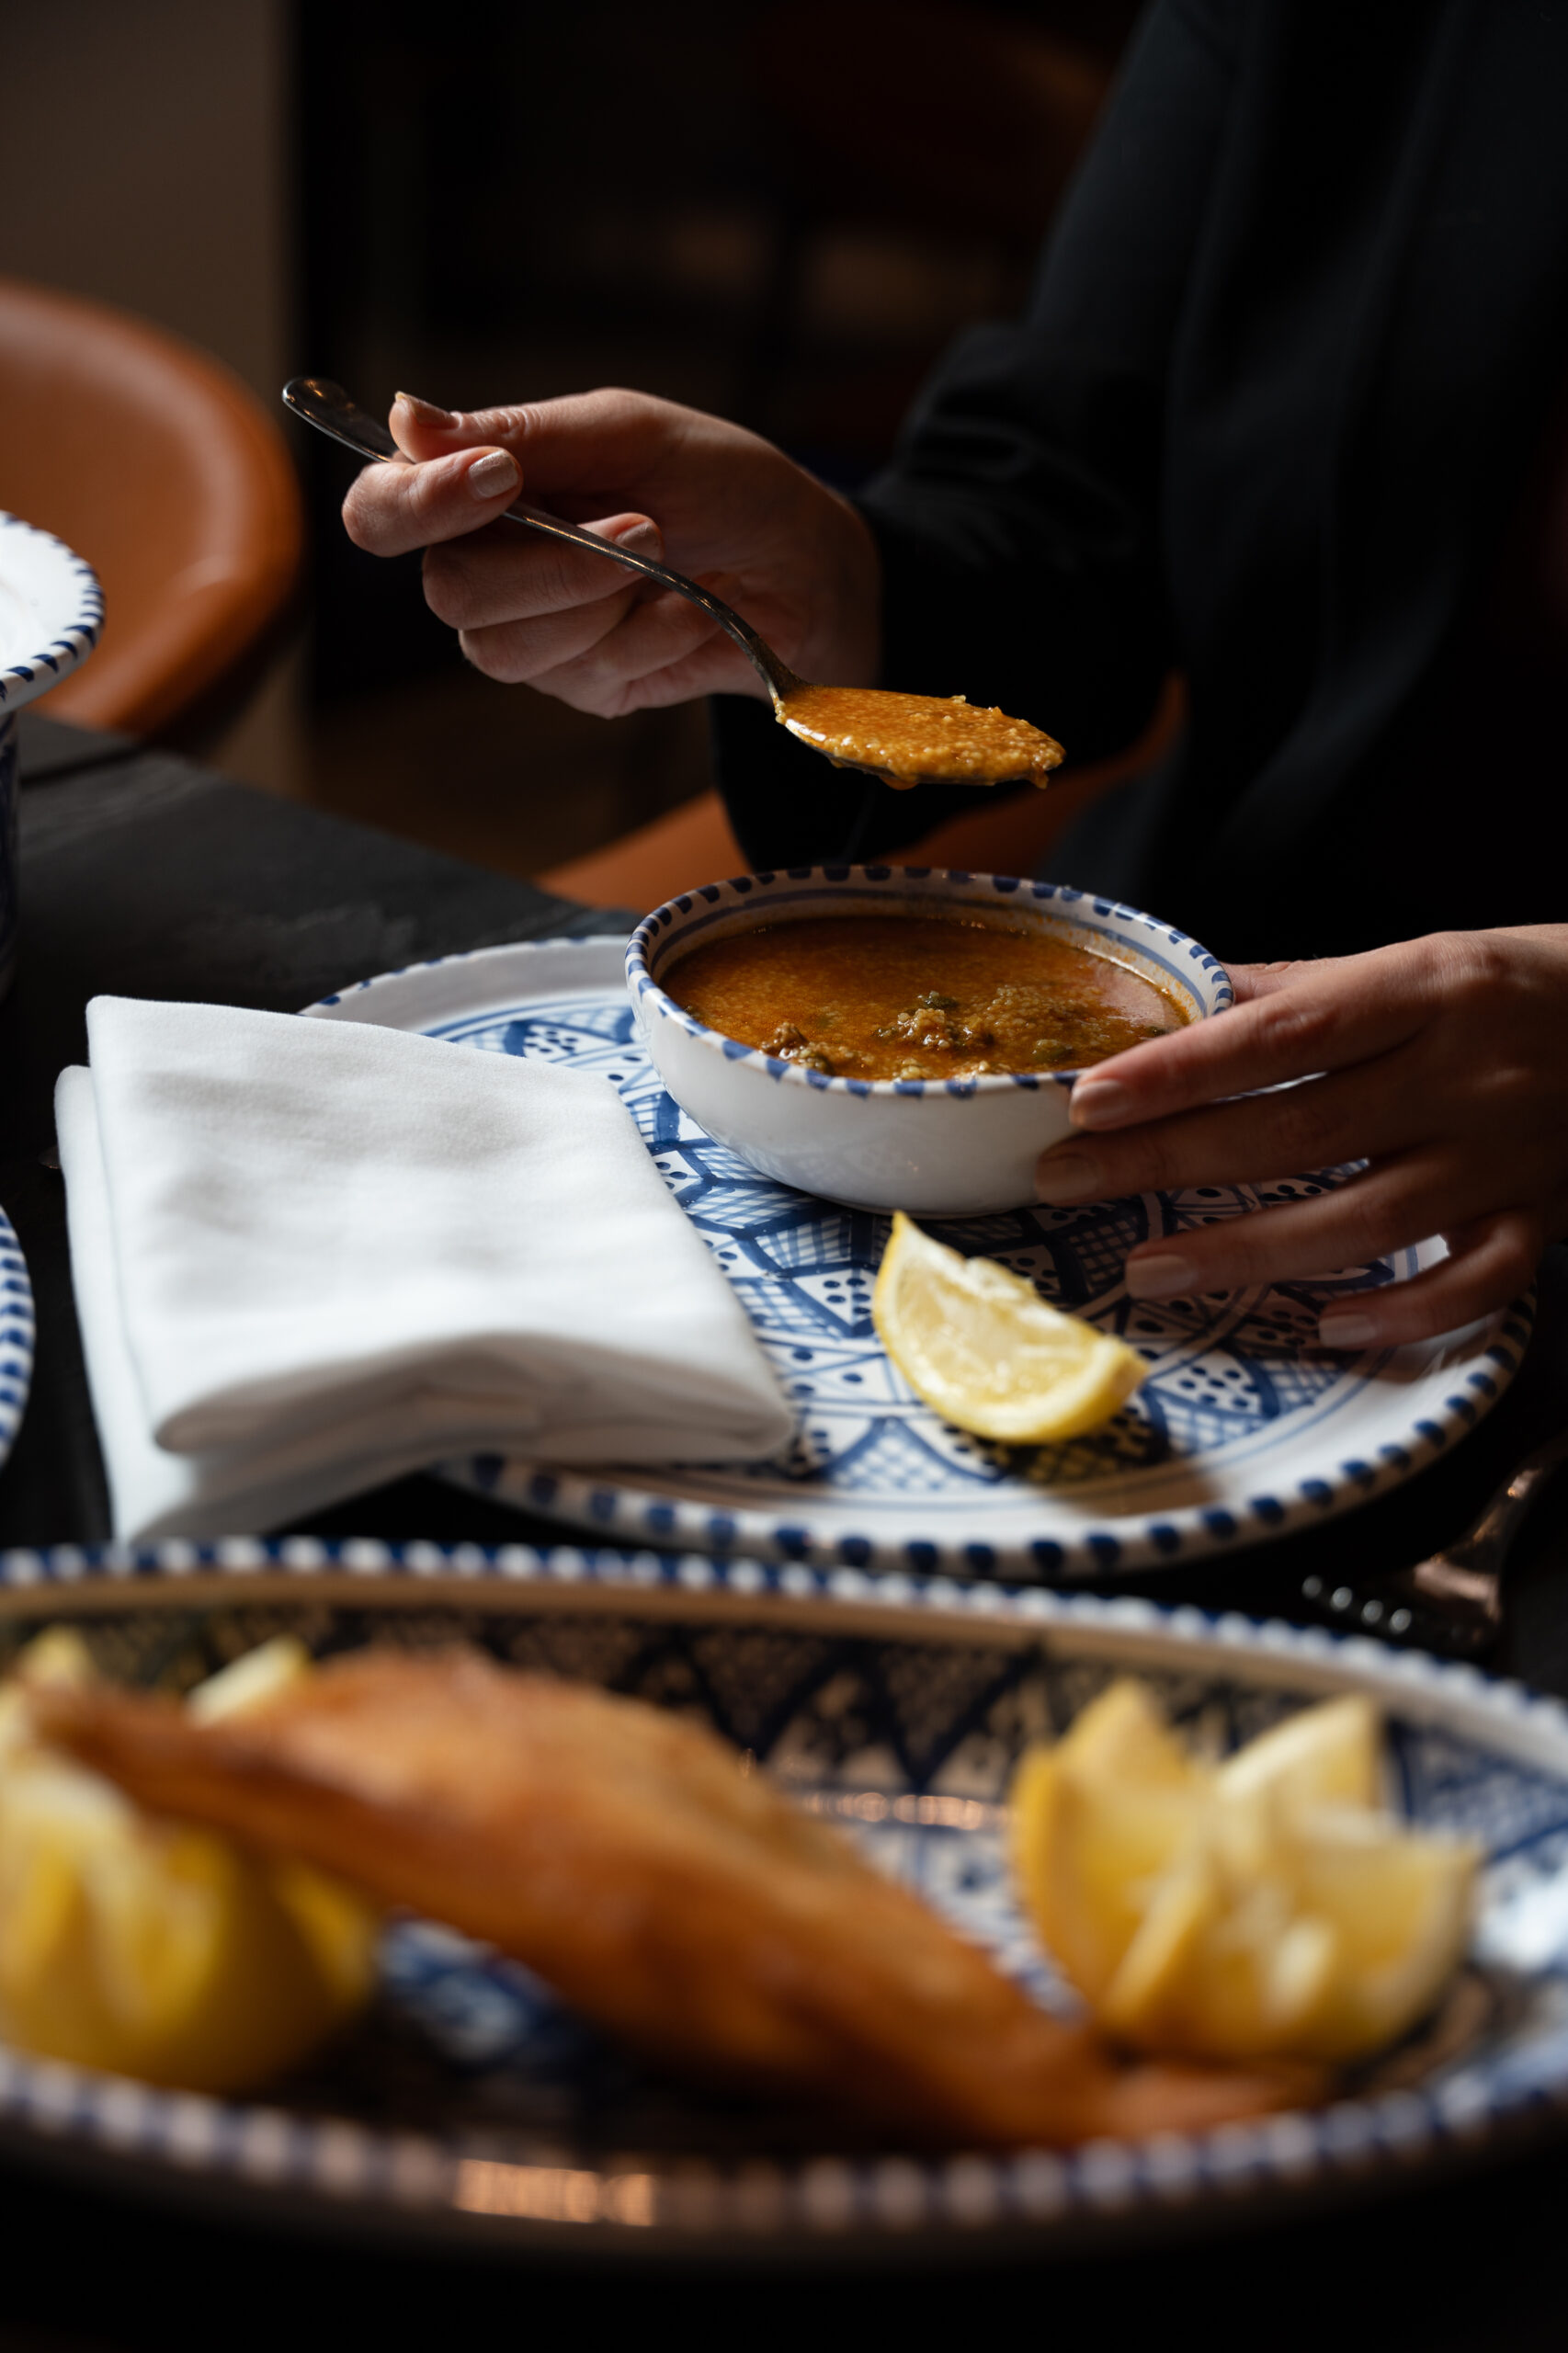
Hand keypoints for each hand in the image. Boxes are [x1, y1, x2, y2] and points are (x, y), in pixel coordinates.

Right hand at [339, 388, 881, 716]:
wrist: (808, 565)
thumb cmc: (721, 483)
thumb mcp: (630, 433)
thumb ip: (522, 434)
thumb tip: (403, 416)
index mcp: (479, 490)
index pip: (382, 509)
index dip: (415, 503)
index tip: (500, 480)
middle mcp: (488, 566)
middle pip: (446, 590)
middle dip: (549, 561)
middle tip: (641, 525)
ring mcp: (532, 636)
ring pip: (504, 647)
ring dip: (600, 598)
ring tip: (667, 556)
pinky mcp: (583, 687)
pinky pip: (582, 674)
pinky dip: (648, 634)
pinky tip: (688, 607)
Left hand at [1034, 927, 1567, 1344]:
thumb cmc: (1510, 991)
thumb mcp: (1412, 964)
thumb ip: (1295, 995)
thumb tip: (1164, 1002)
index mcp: (1425, 988)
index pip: (1285, 1034)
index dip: (1182, 1069)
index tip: (1089, 1099)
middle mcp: (1465, 1075)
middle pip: (1301, 1131)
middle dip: (1170, 1160)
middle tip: (1066, 1181)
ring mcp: (1504, 1157)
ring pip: (1366, 1220)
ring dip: (1248, 1251)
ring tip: (1146, 1268)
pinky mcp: (1538, 1220)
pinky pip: (1471, 1283)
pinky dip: (1401, 1313)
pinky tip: (1327, 1328)